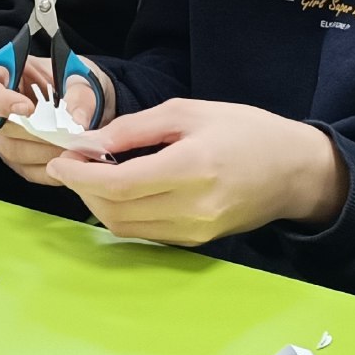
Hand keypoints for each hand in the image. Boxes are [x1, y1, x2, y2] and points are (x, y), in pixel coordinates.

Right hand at [0, 54, 112, 186]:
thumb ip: (79, 93)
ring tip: (74, 146)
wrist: (80, 98)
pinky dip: (50, 168)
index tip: (28, 108)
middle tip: (68, 134)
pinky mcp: (14, 157)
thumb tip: (78, 121)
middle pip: (1, 128)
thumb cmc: (71, 78)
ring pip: (14, 151)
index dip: (0, 102)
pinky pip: (27, 169)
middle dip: (38, 133)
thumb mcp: (79, 75)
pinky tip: (70, 160)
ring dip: (46, 152)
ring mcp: (0, 135)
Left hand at [43, 98, 343, 244]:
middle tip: (73, 164)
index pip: (119, 184)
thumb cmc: (246, 131)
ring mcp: (195, 231)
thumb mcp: (190, 112)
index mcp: (192, 167)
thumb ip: (136, 128)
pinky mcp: (196, 242)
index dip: (80, 176)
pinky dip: (124, 214)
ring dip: (99, 204)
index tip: (60, 161)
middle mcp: (192, 208)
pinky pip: (146, 233)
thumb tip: (91, 143)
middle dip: (83, 190)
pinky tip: (122, 191)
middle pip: (115, 211)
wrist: (294, 171)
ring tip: (94, 175)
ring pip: (126, 228)